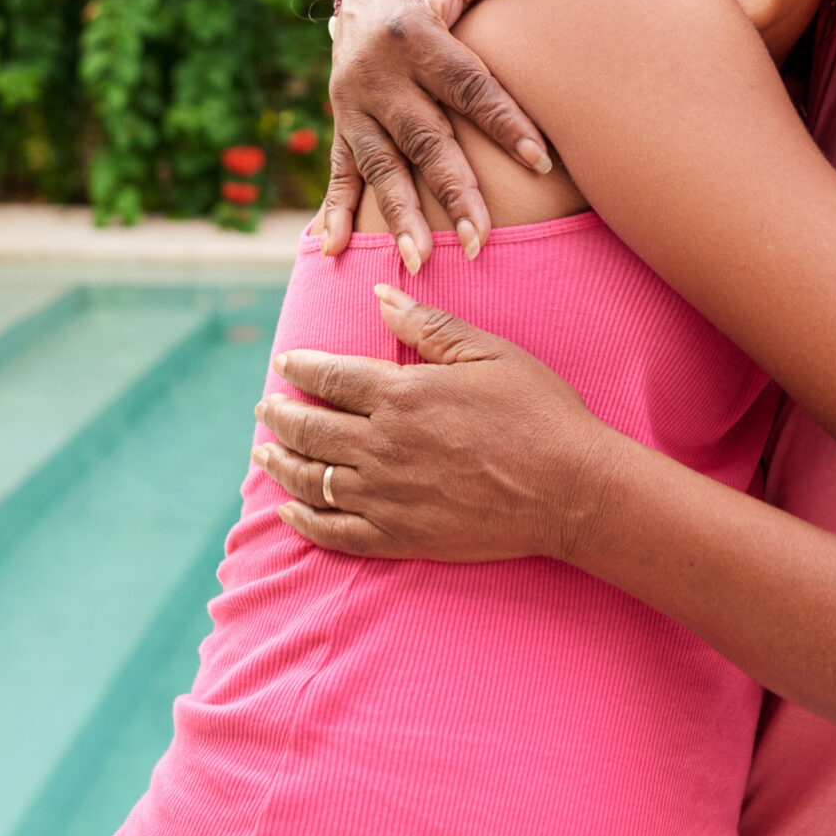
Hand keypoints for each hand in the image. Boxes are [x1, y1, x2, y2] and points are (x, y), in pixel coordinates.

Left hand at [252, 285, 624, 562]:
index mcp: (404, 395)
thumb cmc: (539, 412)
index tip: (283, 363)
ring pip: (313, 481)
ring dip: (280, 465)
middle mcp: (384, 446)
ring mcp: (388, 496)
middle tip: (265, 408)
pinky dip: (304, 523)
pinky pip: (335, 533)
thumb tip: (380, 298)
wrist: (572, 489)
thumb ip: (430, 326)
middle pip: (310, 429)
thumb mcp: (490, 353)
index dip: (301, 368)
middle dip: (280, 415)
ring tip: (263, 454)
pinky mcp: (401, 537)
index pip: (331, 377)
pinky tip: (288, 514)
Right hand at [310, 0, 562, 268]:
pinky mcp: (340, 126)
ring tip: (423, 259)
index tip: (541, 159)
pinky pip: (337, 173)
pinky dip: (334, 213)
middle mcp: (380, 74)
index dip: (503, 119)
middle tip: (483, 237)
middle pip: (424, 137)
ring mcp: (355, 105)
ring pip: (381, 166)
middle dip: (452, 189)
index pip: (466, 83)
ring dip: (399, 215)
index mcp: (415, 33)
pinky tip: (332, 251)